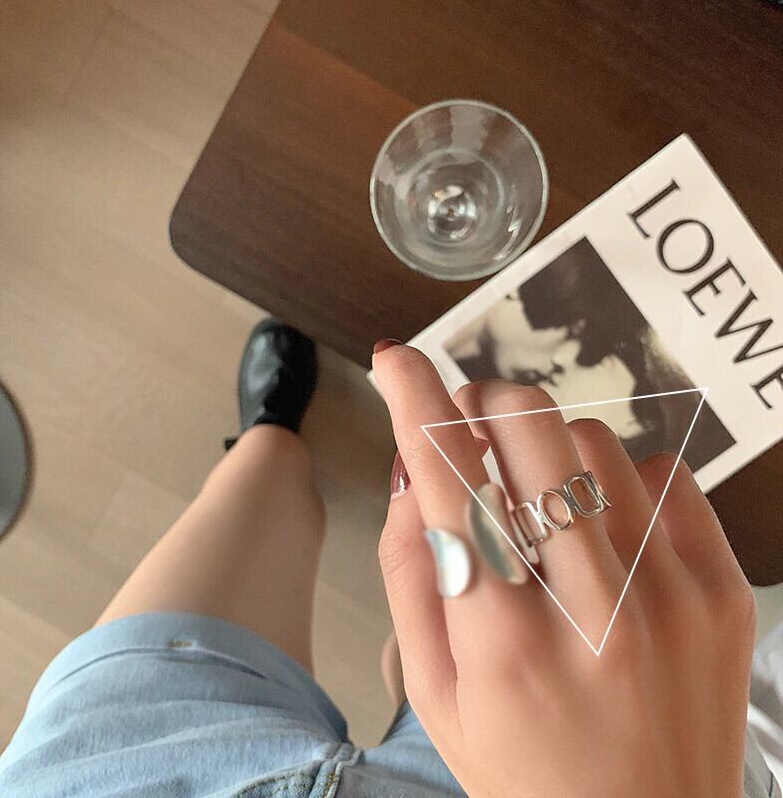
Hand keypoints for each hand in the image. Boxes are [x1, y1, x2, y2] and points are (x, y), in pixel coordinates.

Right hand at [373, 343, 754, 797]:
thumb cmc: (524, 771)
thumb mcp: (434, 694)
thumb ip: (410, 575)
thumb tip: (410, 474)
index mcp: (504, 643)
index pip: (447, 480)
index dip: (413, 400)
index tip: (394, 359)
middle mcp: (594, 609)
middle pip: (532, 425)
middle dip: (486, 403)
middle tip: (471, 429)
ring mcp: (671, 593)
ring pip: (595, 441)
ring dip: (549, 454)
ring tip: (543, 511)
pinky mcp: (723, 588)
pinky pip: (664, 473)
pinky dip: (620, 484)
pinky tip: (607, 538)